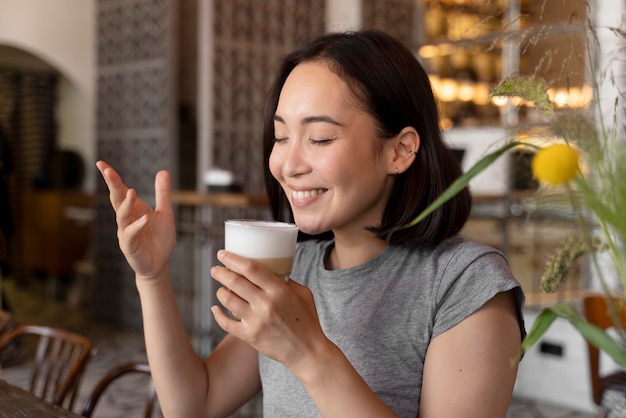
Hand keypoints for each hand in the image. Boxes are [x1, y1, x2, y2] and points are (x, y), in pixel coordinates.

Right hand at [96, 161, 176, 278]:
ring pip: (122, 216)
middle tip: (106, 170)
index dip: (112, 178)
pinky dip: (137, 225)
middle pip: (116, 199)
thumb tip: (163, 171)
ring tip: (132, 191)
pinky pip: (131, 234)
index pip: (120, 191)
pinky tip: (146, 218)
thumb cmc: (160, 239)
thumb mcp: (165, 212)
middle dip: (112, 185)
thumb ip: (162, 193)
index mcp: (133, 210)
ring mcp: (126, 233)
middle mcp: (126, 219)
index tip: (101, 163)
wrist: (160, 264)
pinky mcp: (130, 246)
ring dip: (126, 204)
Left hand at [210, 250, 327, 369]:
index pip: (251, 268)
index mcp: (279, 290)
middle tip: (215, 269)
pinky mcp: (250, 336)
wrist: (307, 351)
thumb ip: (286, 281)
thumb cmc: (307, 320)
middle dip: (221, 272)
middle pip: (235, 281)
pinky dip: (217, 314)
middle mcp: (266, 304)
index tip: (223, 254)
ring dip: (220, 291)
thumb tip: (271, 271)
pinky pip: (226, 323)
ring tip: (220, 288)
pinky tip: (215, 308)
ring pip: (228, 300)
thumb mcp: (303, 294)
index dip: (233, 258)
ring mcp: (256, 321)